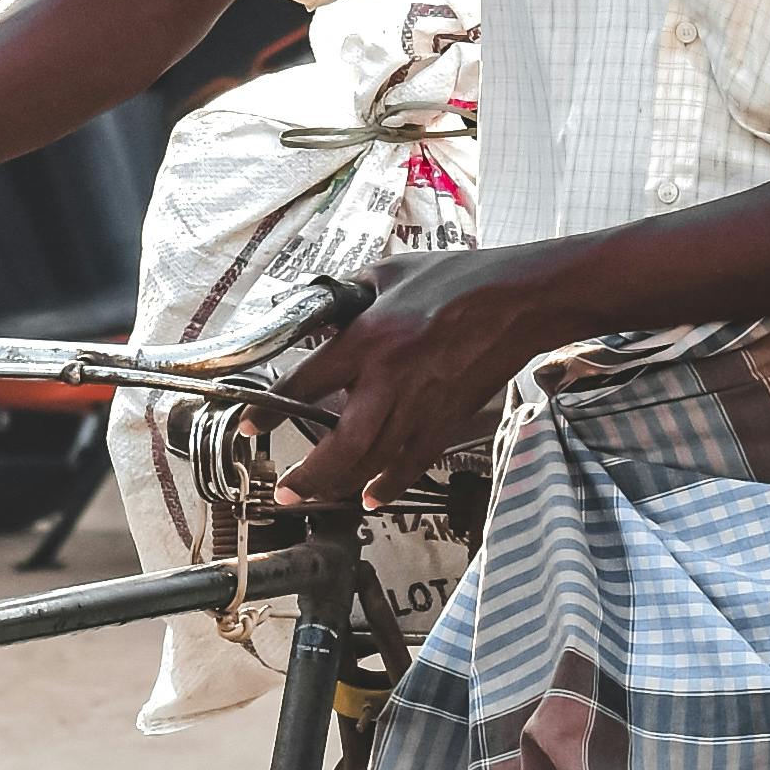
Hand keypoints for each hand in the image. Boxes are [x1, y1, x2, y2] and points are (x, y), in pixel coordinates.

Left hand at [274, 246, 568, 509]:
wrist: (520, 301)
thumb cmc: (460, 279)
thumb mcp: (391, 272)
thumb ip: (351, 294)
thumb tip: (325, 307)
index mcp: (369, 340)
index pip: (307, 382)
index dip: (271, 408)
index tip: (249, 424)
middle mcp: (390, 381)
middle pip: (340, 445)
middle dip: (307, 476)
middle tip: (284, 491)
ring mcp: (421, 406)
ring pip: (373, 462)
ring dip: (339, 485)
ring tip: (314, 495)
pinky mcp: (448, 420)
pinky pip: (412, 464)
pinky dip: (389, 485)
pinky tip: (370, 497)